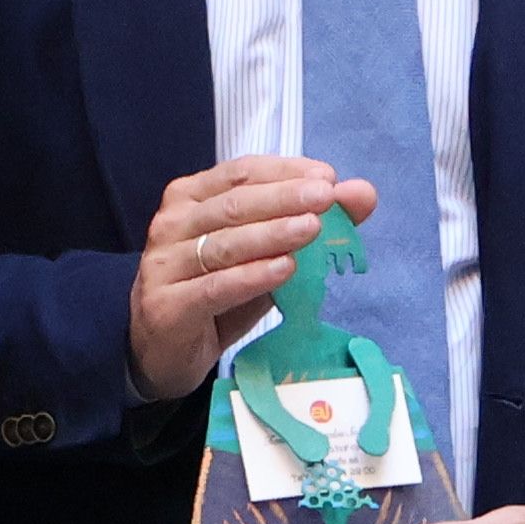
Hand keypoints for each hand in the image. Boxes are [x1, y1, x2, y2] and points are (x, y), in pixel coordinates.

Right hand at [130, 156, 378, 401]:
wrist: (162, 351)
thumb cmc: (215, 294)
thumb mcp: (262, 254)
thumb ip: (305, 222)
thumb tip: (362, 194)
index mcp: (191, 198)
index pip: (240, 173)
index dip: (285, 172)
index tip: (328, 177)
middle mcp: (171, 224)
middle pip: (233, 204)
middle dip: (284, 198)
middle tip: (326, 197)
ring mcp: (165, 265)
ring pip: (224, 244)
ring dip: (272, 234)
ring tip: (312, 229)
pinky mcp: (167, 305)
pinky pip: (215, 287)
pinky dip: (252, 277)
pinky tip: (285, 270)